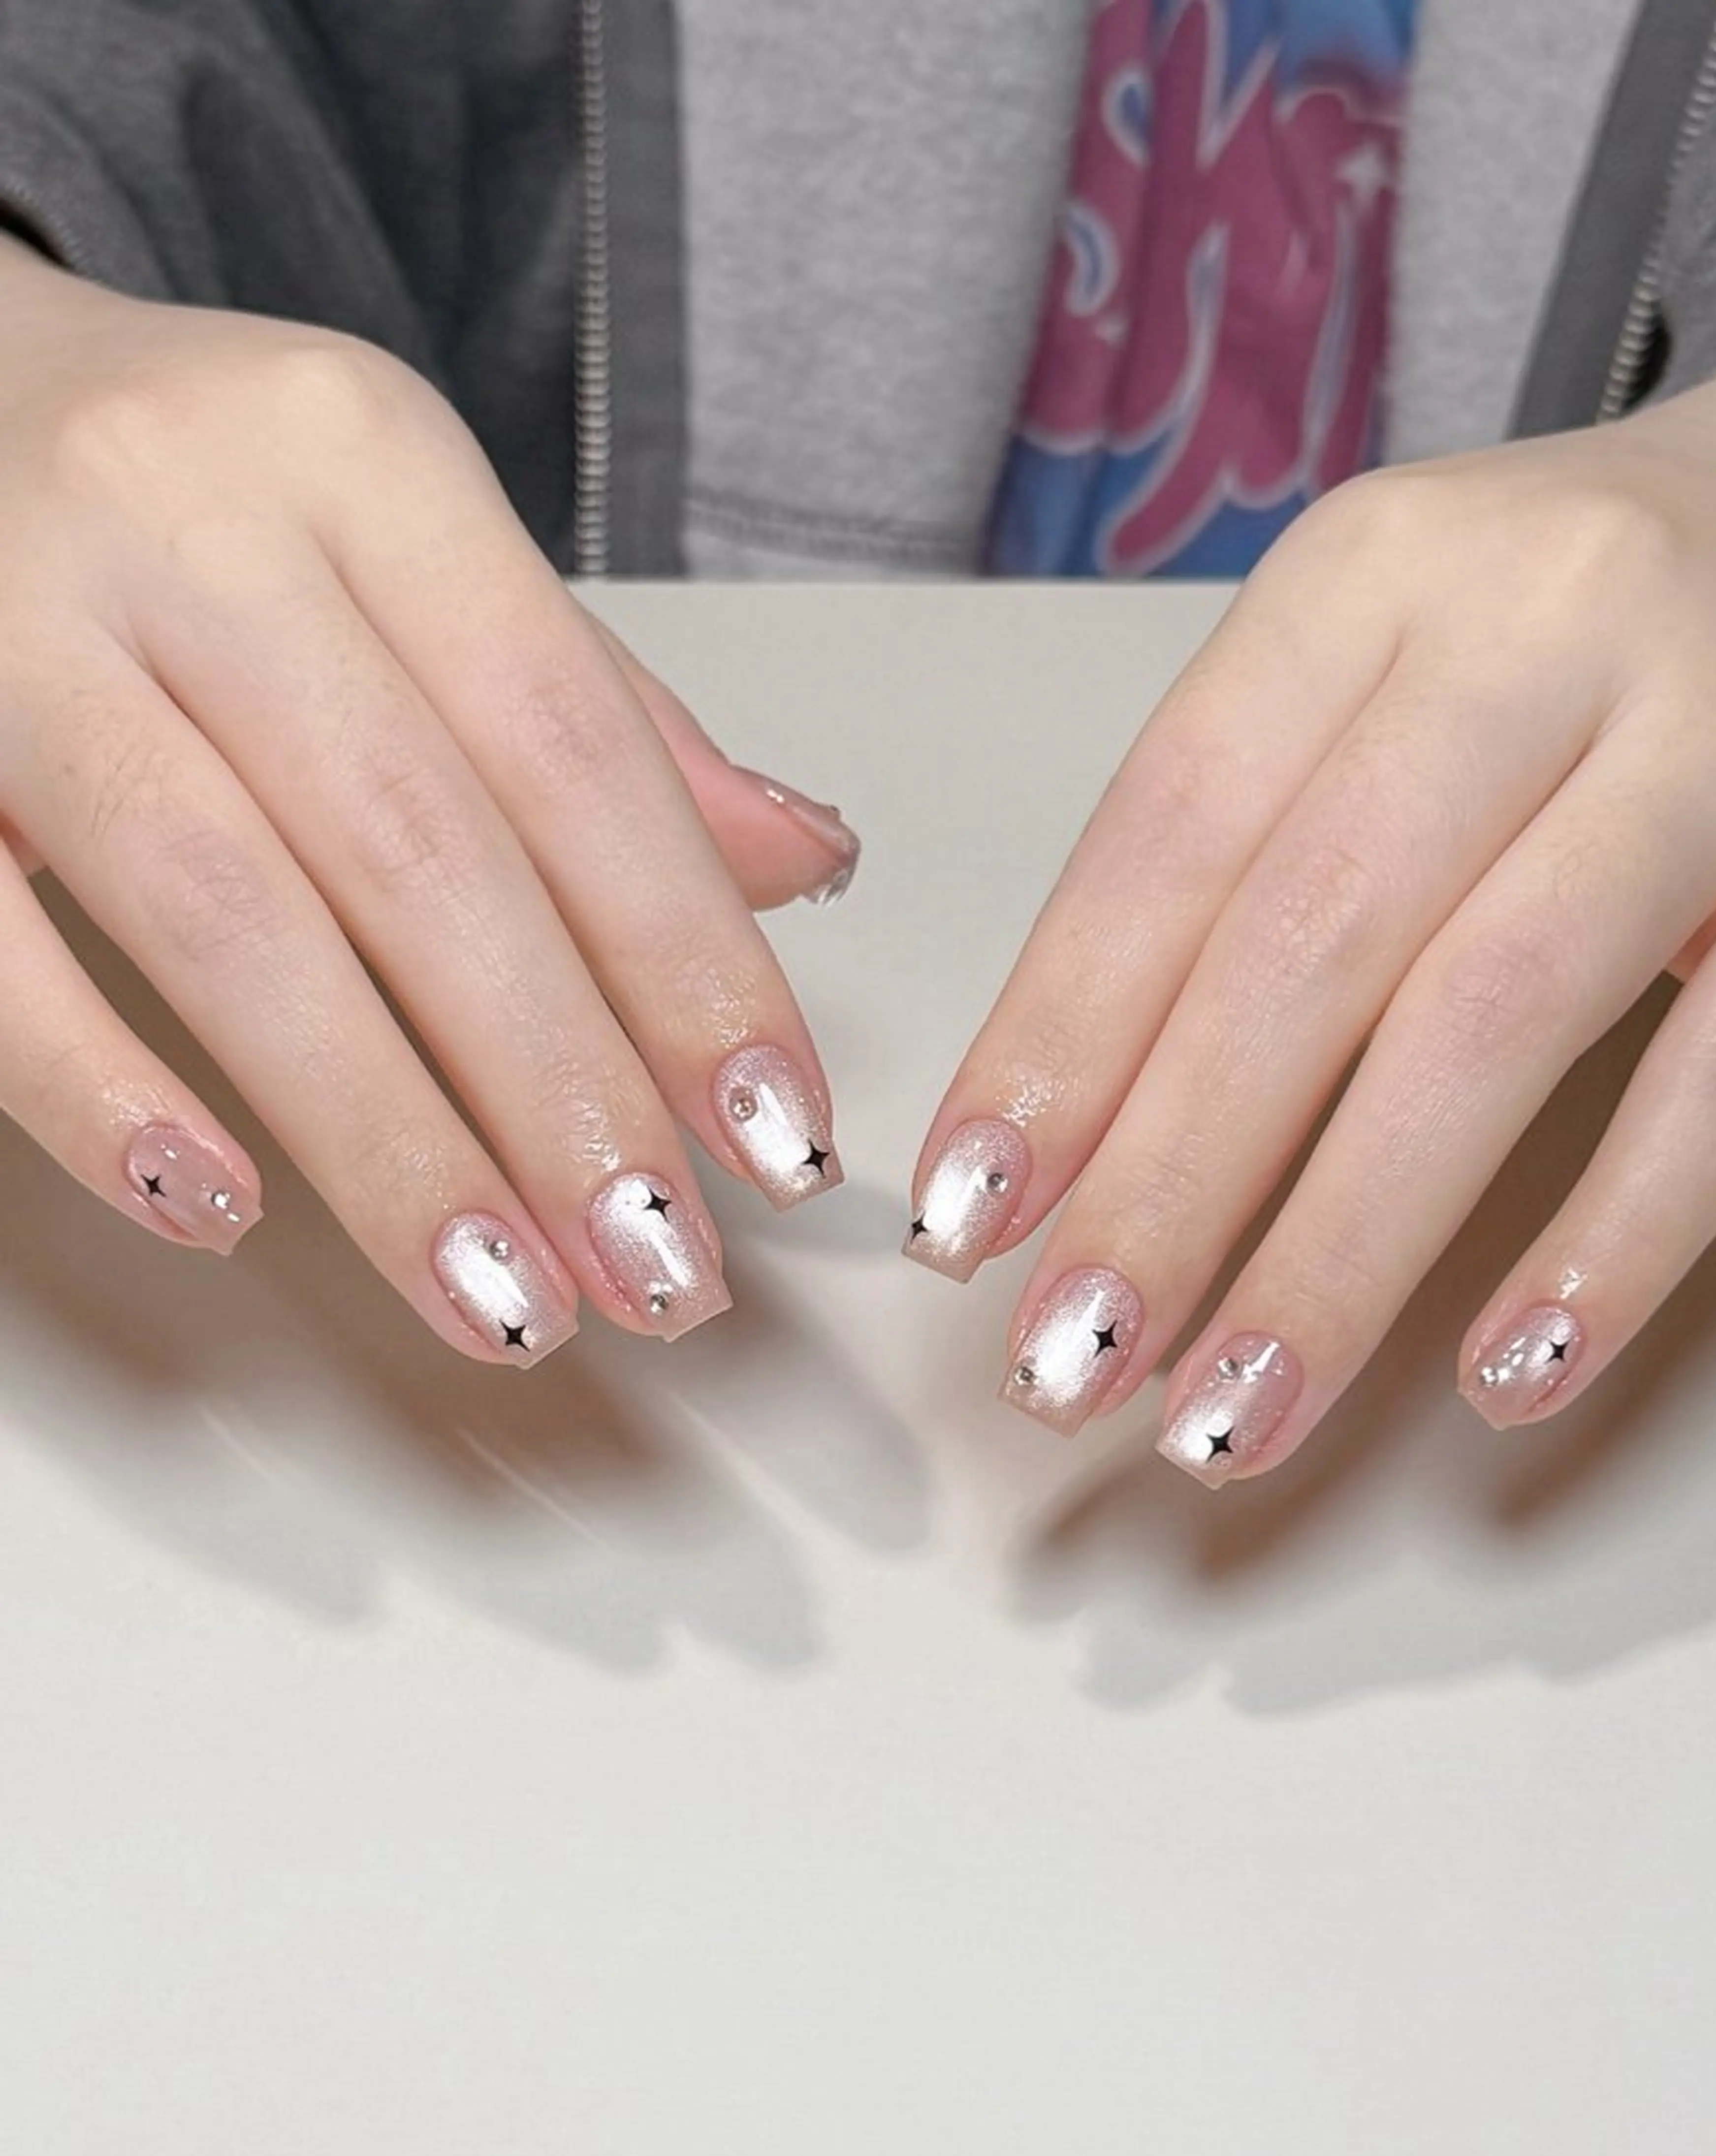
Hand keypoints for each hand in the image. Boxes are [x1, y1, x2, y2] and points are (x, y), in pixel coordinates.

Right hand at [0, 238, 856, 1364]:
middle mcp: (187, 525)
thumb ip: (593, 711)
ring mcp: (8, 629)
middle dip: (558, 1086)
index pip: (568, 741)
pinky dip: (99, 1086)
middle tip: (660, 1265)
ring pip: (226, 915)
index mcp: (357, 458)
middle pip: (415, 848)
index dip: (687, 955)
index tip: (773, 1129)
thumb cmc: (198, 492)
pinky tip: (224, 1207)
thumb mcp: (407, 537)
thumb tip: (797, 862)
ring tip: (504, 1297)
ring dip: (382, 1138)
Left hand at [910, 328, 1715, 1479]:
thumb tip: (1069, 1118)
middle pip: (1315, 939)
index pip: (1174, 829)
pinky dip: (1609, 1241)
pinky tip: (1504, 1372)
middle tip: (1070, 1357)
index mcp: (1377, 573)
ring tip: (1235, 1408)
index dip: (1057, 1038)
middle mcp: (1546, 630)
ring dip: (1346, 1247)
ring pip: (1498, 1020)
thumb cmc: (1583, 627)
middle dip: (1172, 1179)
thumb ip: (1240, 851)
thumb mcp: (1386, 663)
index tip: (971, 1215)